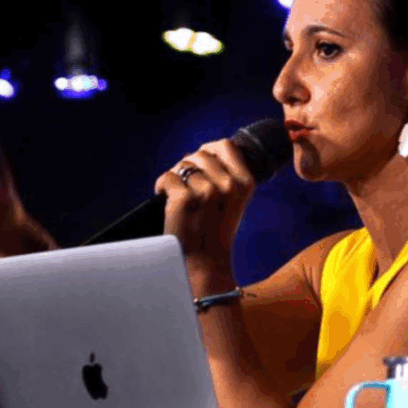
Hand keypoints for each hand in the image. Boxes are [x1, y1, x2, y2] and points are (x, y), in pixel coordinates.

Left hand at [153, 139, 254, 281]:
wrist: (205, 261)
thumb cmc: (215, 230)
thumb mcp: (233, 201)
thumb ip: (227, 176)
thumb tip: (204, 152)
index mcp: (245, 183)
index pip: (226, 146)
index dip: (210, 150)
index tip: (200, 161)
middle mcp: (228, 185)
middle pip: (200, 154)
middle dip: (189, 165)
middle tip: (185, 184)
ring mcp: (206, 191)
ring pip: (183, 166)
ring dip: (176, 177)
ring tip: (177, 194)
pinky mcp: (184, 199)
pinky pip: (168, 177)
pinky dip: (161, 186)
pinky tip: (164, 197)